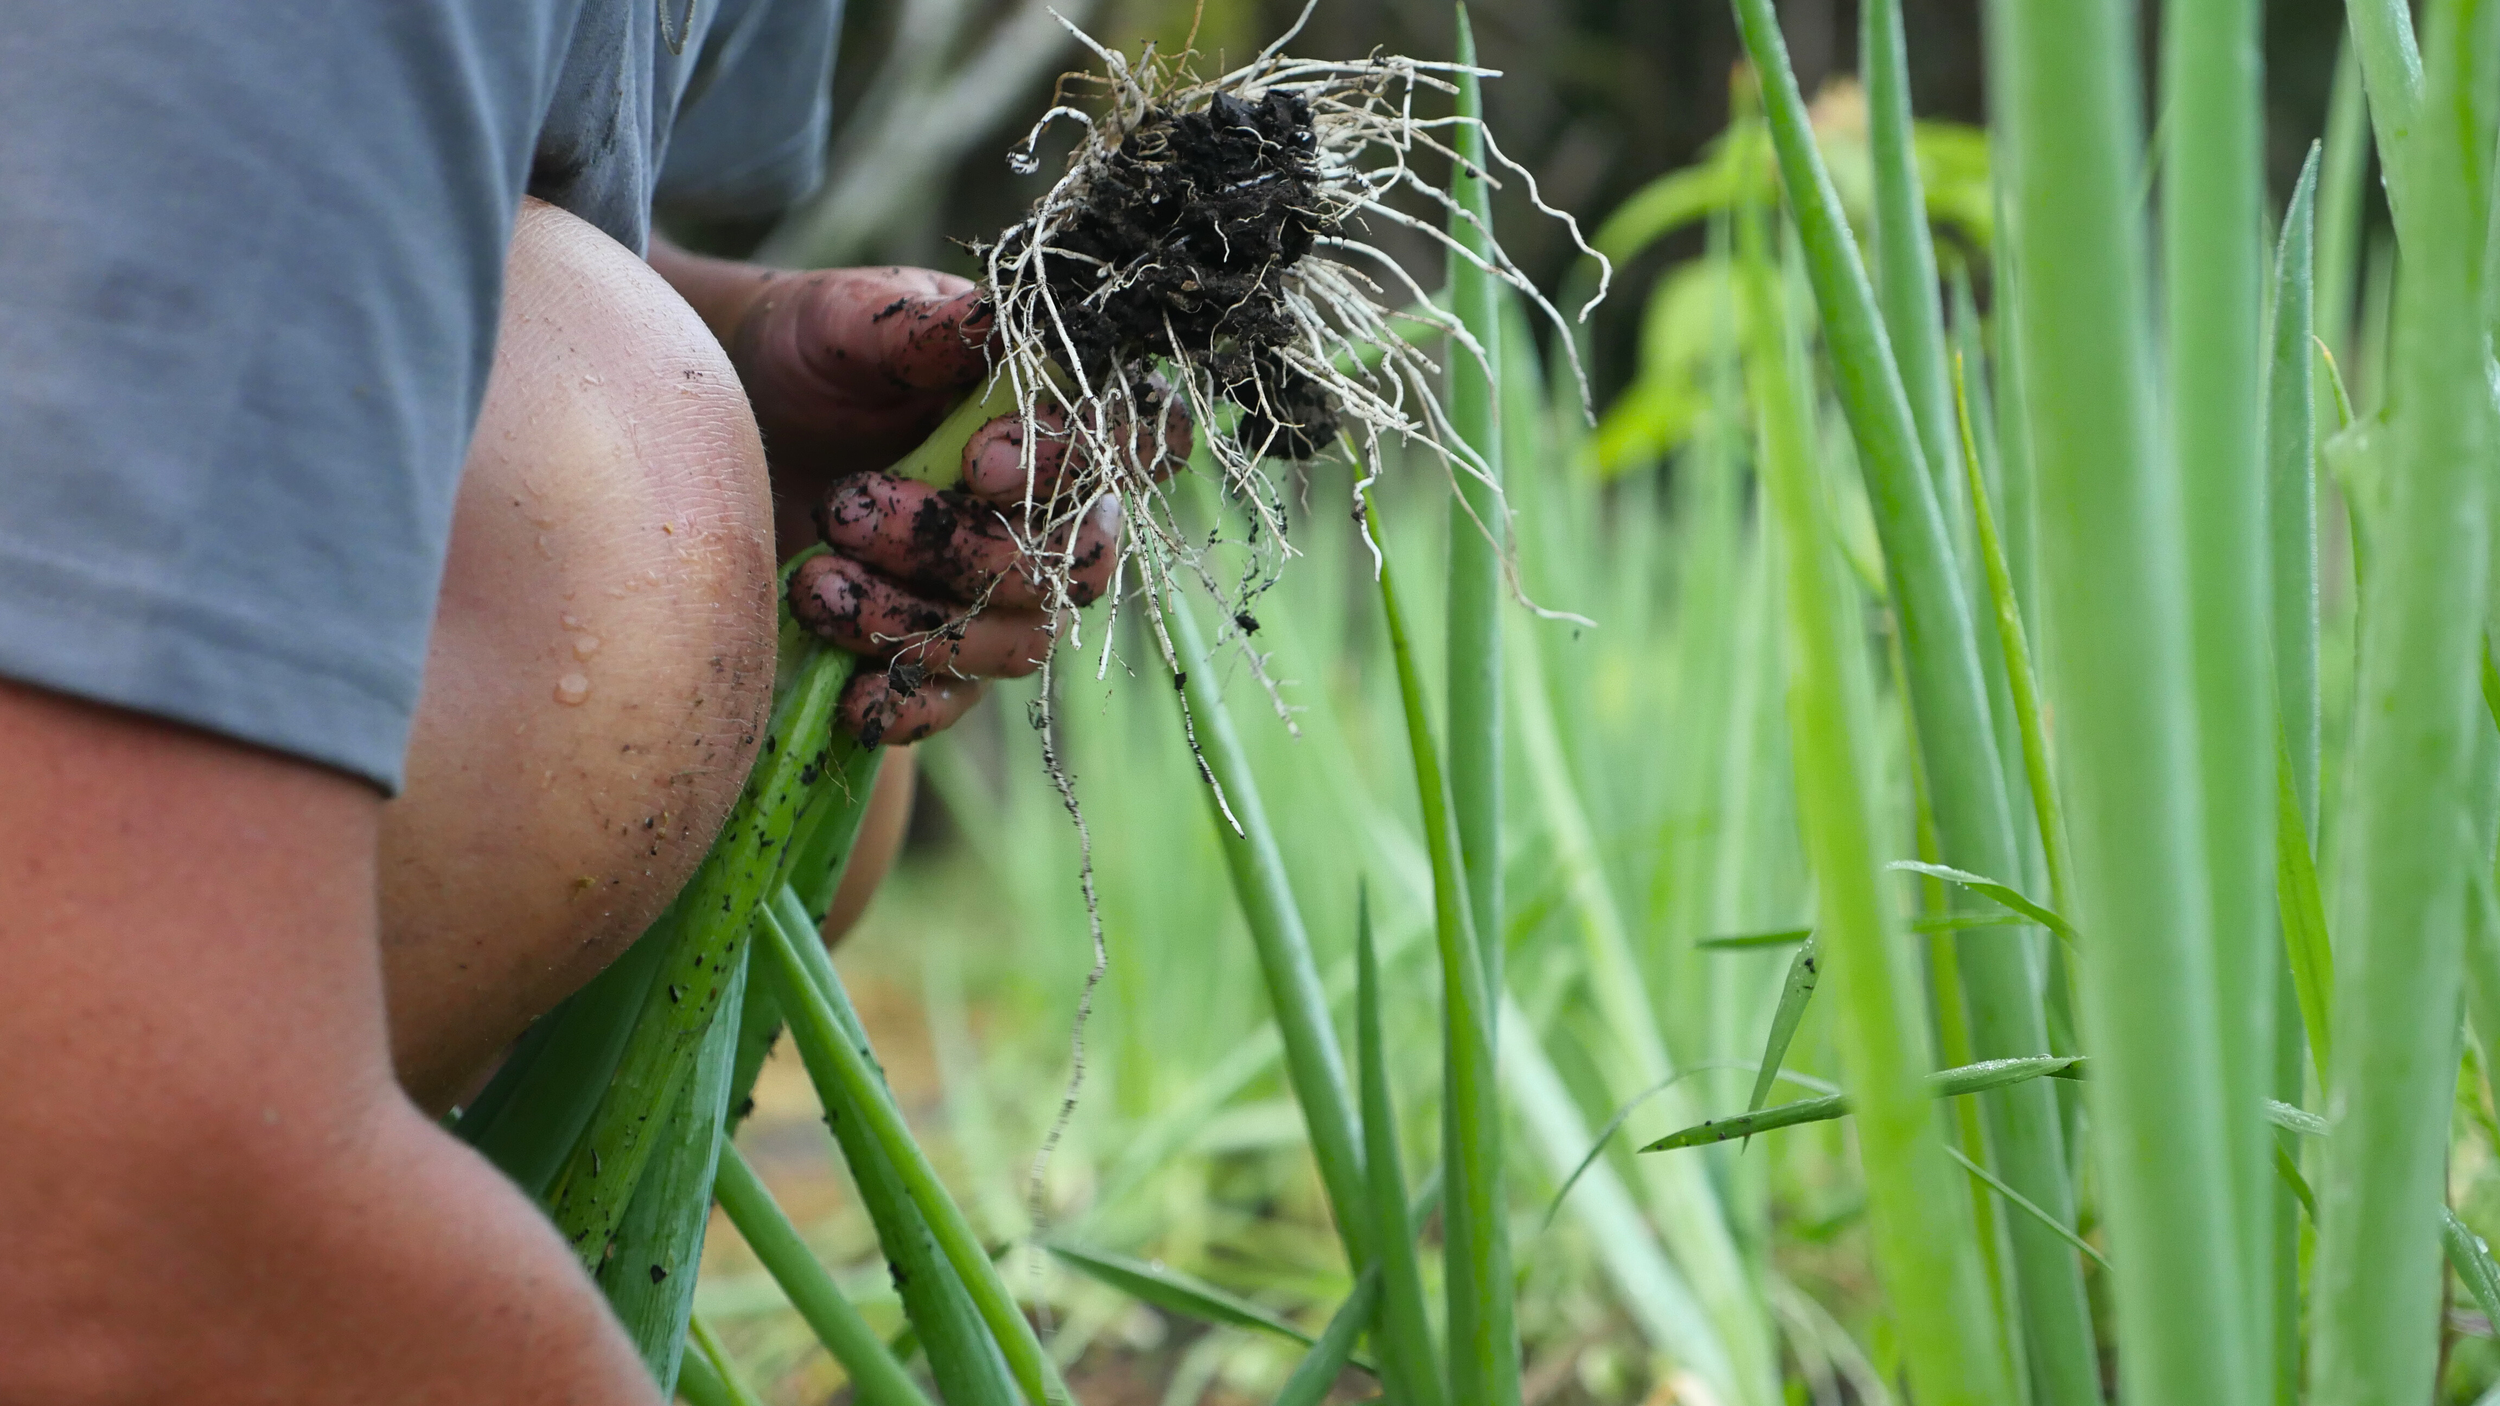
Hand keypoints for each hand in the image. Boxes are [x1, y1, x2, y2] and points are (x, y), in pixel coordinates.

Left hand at [702, 260, 1187, 744]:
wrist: (727, 415)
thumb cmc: (810, 353)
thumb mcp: (851, 321)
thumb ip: (923, 326)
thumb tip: (995, 319)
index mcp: (1049, 413)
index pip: (1128, 449)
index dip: (1075, 470)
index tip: (980, 464)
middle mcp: (1045, 511)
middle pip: (1070, 565)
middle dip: (960, 548)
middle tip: (845, 507)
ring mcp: (997, 591)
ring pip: (1015, 640)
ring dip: (915, 622)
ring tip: (811, 582)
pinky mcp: (938, 652)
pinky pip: (956, 702)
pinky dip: (910, 705)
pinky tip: (851, 696)